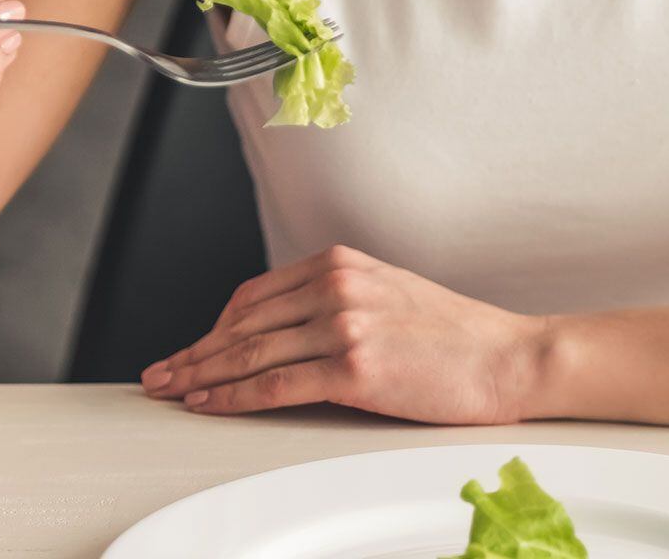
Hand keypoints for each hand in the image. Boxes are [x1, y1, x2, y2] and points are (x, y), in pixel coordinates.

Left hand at [140, 245, 548, 423]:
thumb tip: (284, 329)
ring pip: (250, 354)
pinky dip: (233, 397)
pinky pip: (274, 386)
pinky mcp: (353, 368)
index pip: (255, 294)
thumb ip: (338, 299)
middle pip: (243, 324)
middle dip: (194, 352)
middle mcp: (337, 286)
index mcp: (342, 262)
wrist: (509, 357)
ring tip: (171, 392)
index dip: (215, 326)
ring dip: (201, 376)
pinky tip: (210, 405)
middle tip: (160, 373)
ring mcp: (344, 325)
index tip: (192, 346)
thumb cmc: (457, 335)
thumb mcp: (389, 293)